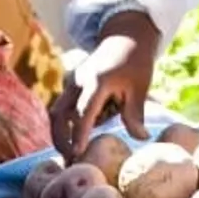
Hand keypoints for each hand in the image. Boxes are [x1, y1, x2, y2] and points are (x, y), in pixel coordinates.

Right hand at [51, 11, 158, 155]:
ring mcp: (72, 82)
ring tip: (70, 155)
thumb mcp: (140, 87)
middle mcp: (78, 81)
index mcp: (97, 80)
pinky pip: (62, 107)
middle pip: (59, 113)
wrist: (126, 36)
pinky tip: (73, 141)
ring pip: (57, 111)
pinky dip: (65, 124)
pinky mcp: (72, 85)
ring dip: (59, 133)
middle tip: (69, 161)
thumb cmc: (135, 62)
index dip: (79, 134)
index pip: (84, 112)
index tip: (77, 154)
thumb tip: (141, 139)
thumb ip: (135, 114)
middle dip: (60, 138)